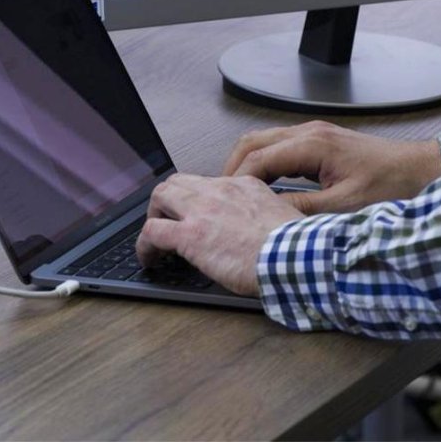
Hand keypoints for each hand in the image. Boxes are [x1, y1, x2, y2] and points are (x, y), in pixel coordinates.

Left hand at [135, 174, 300, 296]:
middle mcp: (220, 191)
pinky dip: (144, 245)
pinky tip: (148, 259)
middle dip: (169, 201)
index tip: (199, 214)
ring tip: (155, 238)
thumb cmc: (296, 245)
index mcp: (245, 186)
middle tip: (169, 221)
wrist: (295, 255)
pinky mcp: (189, 235)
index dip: (199, 198)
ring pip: (161, 196)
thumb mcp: (283, 217)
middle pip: (180, 181)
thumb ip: (267, 217)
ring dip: (154, 216)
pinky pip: (151, 232)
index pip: (211, 183)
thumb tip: (264, 232)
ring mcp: (202, 210)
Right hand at [223, 120, 440, 213]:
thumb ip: (302, 209)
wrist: (420, 171)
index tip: (224, 202)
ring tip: (237, 194)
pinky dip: (265, 164)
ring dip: (248, 165)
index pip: (257, 159)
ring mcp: (315, 135)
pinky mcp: (322, 143)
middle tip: (221, 196)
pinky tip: (265, 187)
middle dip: (233, 169)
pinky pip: (281, 148)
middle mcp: (310, 133)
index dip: (236, 181)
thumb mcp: (343, 207)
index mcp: (313, 144)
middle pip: (253, 143)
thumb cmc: (391, 185)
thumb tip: (267, 216)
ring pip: (265, 143)